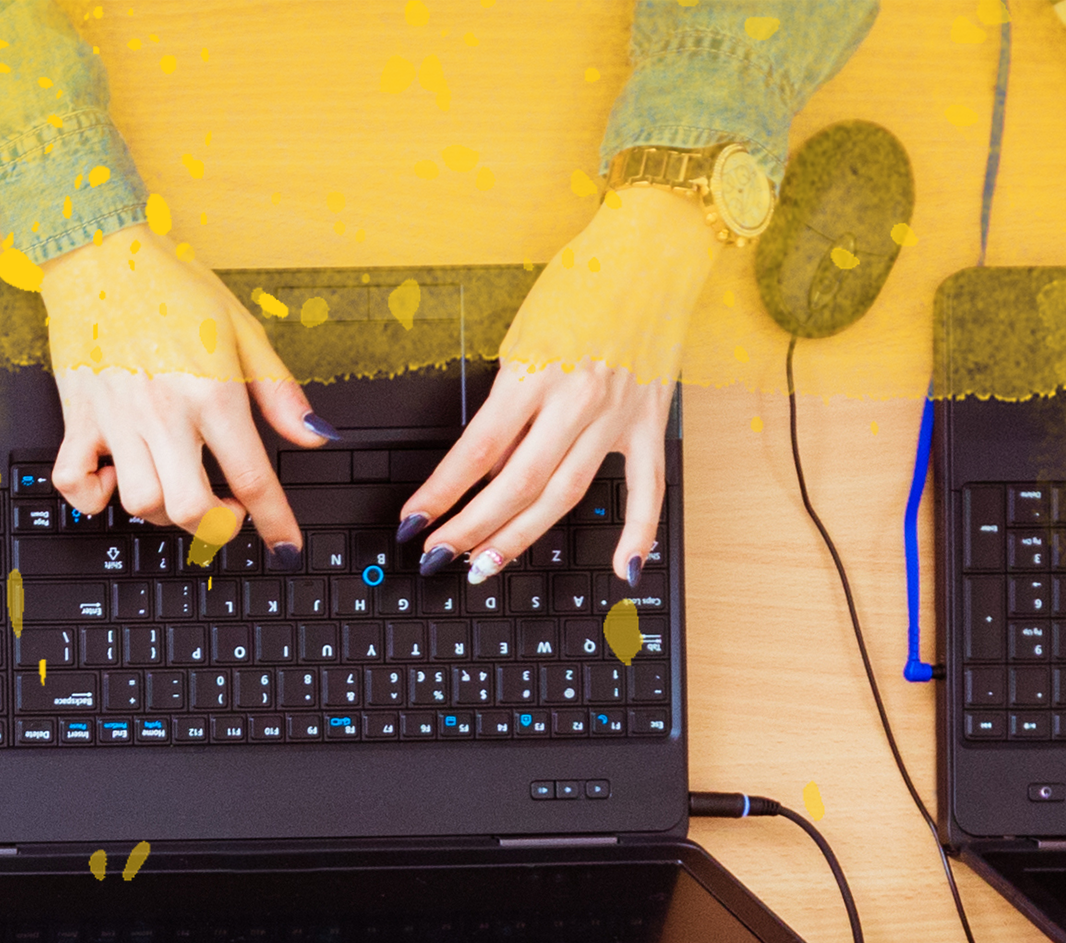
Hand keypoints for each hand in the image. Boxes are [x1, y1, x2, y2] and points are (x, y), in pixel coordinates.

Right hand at [38, 225, 329, 566]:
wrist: (102, 254)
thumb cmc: (171, 287)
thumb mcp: (243, 332)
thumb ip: (280, 393)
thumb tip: (316, 436)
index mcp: (211, 392)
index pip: (252, 478)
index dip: (276, 522)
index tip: (286, 545)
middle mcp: (162, 411)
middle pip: (190, 508)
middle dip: (216, 525)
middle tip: (225, 509)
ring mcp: (115, 417)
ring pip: (139, 503)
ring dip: (163, 511)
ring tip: (176, 484)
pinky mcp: (77, 416)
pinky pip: (72, 482)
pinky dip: (92, 497)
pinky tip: (115, 478)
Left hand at [395, 186, 719, 586]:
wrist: (650, 251)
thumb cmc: (582, 282)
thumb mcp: (524, 332)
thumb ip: (509, 397)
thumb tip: (485, 460)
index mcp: (534, 370)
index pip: (478, 450)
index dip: (441, 493)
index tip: (414, 522)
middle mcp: (575, 398)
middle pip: (515, 483)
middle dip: (471, 528)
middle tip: (439, 557)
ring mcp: (616, 415)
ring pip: (565, 494)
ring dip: (523, 536)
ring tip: (486, 566)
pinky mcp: (650, 422)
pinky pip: (646, 489)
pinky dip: (636, 533)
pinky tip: (620, 569)